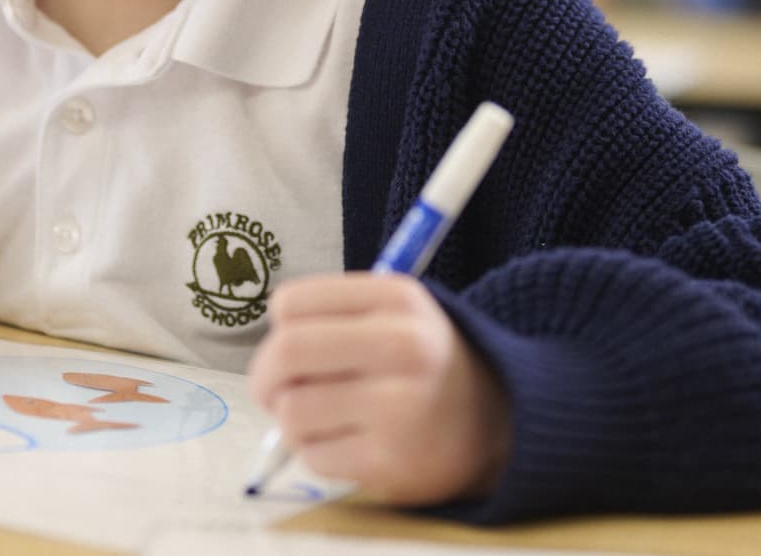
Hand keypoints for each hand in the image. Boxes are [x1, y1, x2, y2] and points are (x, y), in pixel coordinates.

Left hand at [247, 274, 510, 506]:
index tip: (287, 343)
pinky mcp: (389, 462)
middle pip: (287, 353)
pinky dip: (316, 452)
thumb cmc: (423, 362)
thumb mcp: (394, 313)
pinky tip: (347, 443)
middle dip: (264, 377)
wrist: (496, 421)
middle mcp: (403, 347)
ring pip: (293, 411)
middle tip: (271, 390)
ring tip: (320, 418)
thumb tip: (265, 356)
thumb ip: (331, 317)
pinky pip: (313, 456)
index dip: (278, 327)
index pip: (293, 303)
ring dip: (292, 420)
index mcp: (398, 299)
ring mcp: (398, 408)